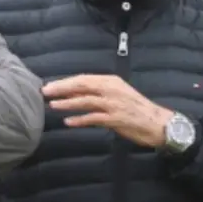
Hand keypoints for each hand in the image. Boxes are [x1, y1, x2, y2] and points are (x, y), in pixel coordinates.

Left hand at [43, 74, 174, 147]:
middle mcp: (111, 90)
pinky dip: (80, 120)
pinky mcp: (116, 119)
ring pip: (85, 101)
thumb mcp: (117, 94)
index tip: (50, 85)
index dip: (65, 82)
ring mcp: (113, 104)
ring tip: (53, 105)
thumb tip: (72, 94)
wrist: (157, 122)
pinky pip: (94, 118)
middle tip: (45, 91)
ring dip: (68, 103)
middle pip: (82, 86)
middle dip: (62, 88)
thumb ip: (97, 93)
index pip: (83, 79)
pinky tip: (68, 122)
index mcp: (111, 81)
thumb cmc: (136, 108)